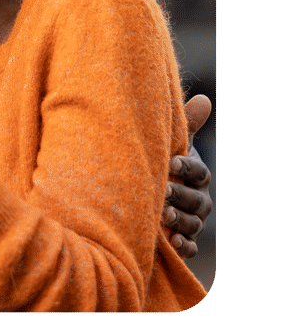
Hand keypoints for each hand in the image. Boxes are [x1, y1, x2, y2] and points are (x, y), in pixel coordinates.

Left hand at [162, 94, 212, 257]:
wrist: (141, 190)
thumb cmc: (159, 160)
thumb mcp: (169, 143)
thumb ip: (185, 124)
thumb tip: (205, 99)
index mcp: (196, 175)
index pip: (198, 172)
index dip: (186, 167)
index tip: (170, 162)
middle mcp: (198, 199)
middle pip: (198, 201)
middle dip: (182, 195)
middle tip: (164, 191)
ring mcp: (193, 221)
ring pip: (194, 224)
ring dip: (181, 220)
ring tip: (164, 216)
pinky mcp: (183, 240)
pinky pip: (190, 247)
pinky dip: (184, 245)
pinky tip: (174, 241)